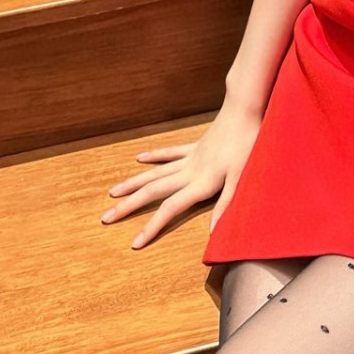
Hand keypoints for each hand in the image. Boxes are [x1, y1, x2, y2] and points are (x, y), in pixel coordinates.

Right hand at [101, 106, 261, 247]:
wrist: (243, 110)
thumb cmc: (247, 144)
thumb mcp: (242, 177)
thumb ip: (226, 205)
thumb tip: (213, 232)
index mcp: (200, 182)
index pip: (170, 209)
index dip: (151, 227)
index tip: (134, 243)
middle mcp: (188, 171)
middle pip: (152, 191)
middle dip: (129, 206)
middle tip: (106, 217)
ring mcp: (189, 158)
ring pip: (154, 173)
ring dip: (133, 183)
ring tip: (112, 192)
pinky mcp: (194, 147)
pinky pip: (169, 153)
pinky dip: (154, 156)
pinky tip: (139, 158)